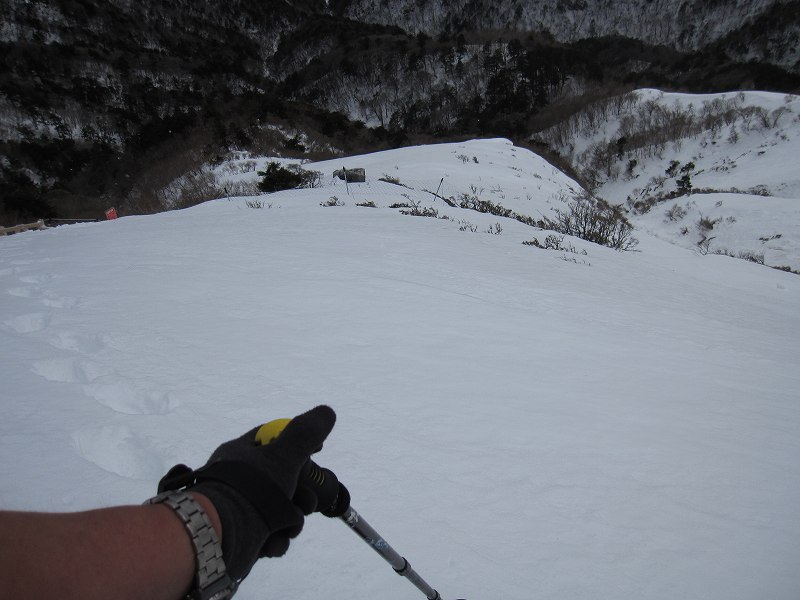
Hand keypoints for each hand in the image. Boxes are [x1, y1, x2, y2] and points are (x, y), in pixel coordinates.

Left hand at [171, 405, 335, 580]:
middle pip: (283, 480)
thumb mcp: (284, 455)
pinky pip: (270, 536)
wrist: (219, 539)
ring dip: (290, 522)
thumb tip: (327, 412)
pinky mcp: (242, 538)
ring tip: (286, 526)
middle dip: (302, 494)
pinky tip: (271, 542)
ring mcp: (240, 510)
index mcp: (242, 454)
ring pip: (281, 512)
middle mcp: (239, 480)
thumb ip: (305, 434)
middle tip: (305, 501)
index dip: (297, 444)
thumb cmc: (251, 489)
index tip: (316, 452)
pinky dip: (275, 541)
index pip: (272, 440)